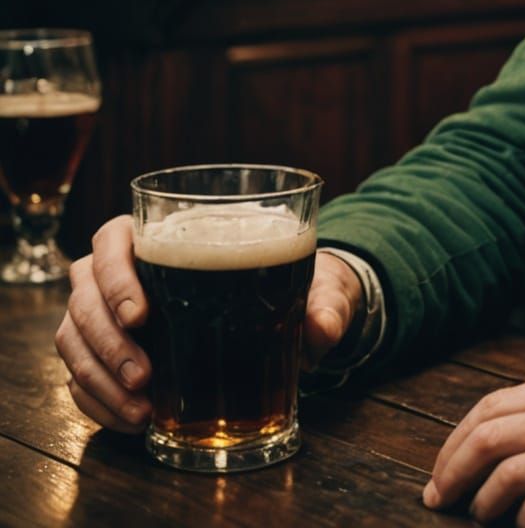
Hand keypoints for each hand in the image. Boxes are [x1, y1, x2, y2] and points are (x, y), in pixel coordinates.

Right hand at [55, 216, 363, 433]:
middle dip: (105, 339)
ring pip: (72, 339)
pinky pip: (79, 379)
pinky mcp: (104, 356)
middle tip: (143, 374)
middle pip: (83, 296)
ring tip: (140, 407)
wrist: (282, 309)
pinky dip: (97, 403)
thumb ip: (324, 303)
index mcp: (160, 233)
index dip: (116, 275)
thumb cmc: (284, 278)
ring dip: (97, 377)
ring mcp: (105, 315)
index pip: (112, 240)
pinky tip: (131, 419)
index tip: (142, 314)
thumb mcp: (314, 284)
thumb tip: (323, 329)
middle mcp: (120, 272)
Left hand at [422, 364, 524, 524]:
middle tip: (439, 498)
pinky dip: (520, 524)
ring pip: (507, 473)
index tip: (444, 468)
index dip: (457, 439)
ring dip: (481, 503)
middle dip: (451, 471)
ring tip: (479, 517)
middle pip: (490, 434)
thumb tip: (508, 442)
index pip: (495, 404)